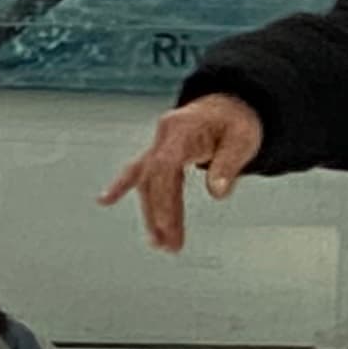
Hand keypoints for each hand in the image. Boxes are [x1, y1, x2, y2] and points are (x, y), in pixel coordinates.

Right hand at [101, 94, 265, 252]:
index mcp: (181, 129)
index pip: (165, 167)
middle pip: (154, 178)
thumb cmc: (237, 121)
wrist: (229, 104)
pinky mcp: (159, 152)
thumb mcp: (243, 140)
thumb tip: (217, 193)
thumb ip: (228, 165)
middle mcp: (164, 136)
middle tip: (168, 245)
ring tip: (160, 243)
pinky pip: (138, 171)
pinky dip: (122, 186)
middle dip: (159, 214)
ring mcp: (159, 144)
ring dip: (152, 213)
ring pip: (148, 181)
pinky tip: (104, 200)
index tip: (167, 225)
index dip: (164, 198)